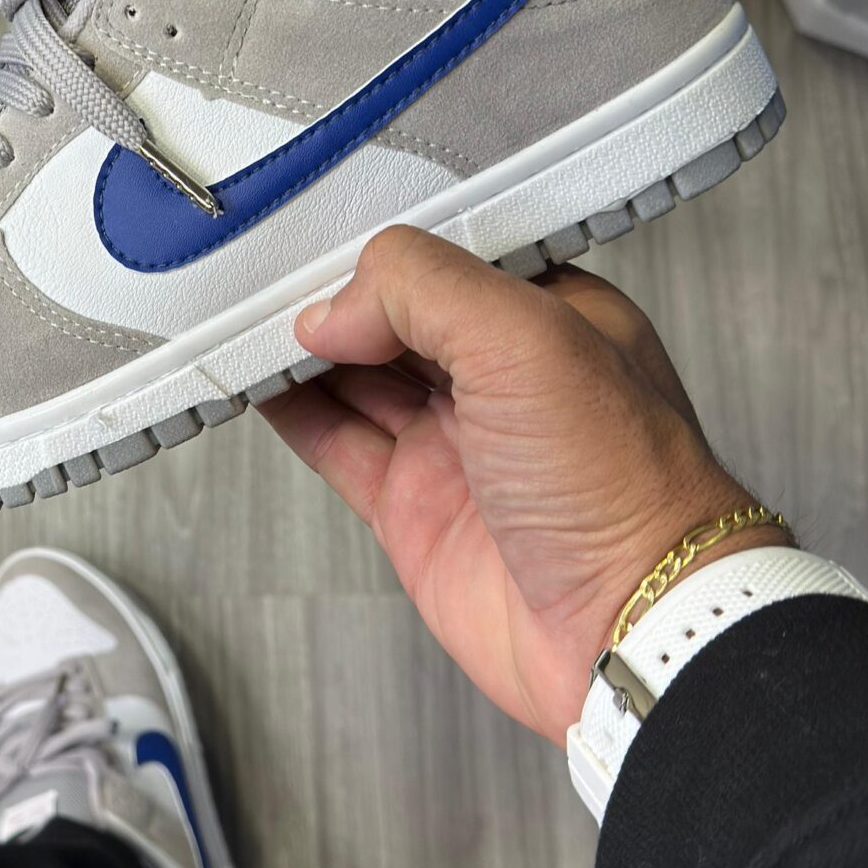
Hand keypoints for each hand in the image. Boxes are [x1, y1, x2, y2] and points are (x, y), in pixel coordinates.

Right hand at [261, 228, 788, 744]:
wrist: (623, 630)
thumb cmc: (624, 490)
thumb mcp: (530, 340)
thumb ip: (425, 290)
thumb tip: (337, 305)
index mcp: (549, 319)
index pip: (449, 258)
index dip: (385, 250)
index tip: (320, 238)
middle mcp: (502, 379)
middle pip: (394, 316)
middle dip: (333, 296)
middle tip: (265, 278)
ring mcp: (456, 445)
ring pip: (357, 376)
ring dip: (301, 350)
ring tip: (242, 322)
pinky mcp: (416, 508)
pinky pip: (338, 443)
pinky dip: (293, 411)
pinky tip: (258, 385)